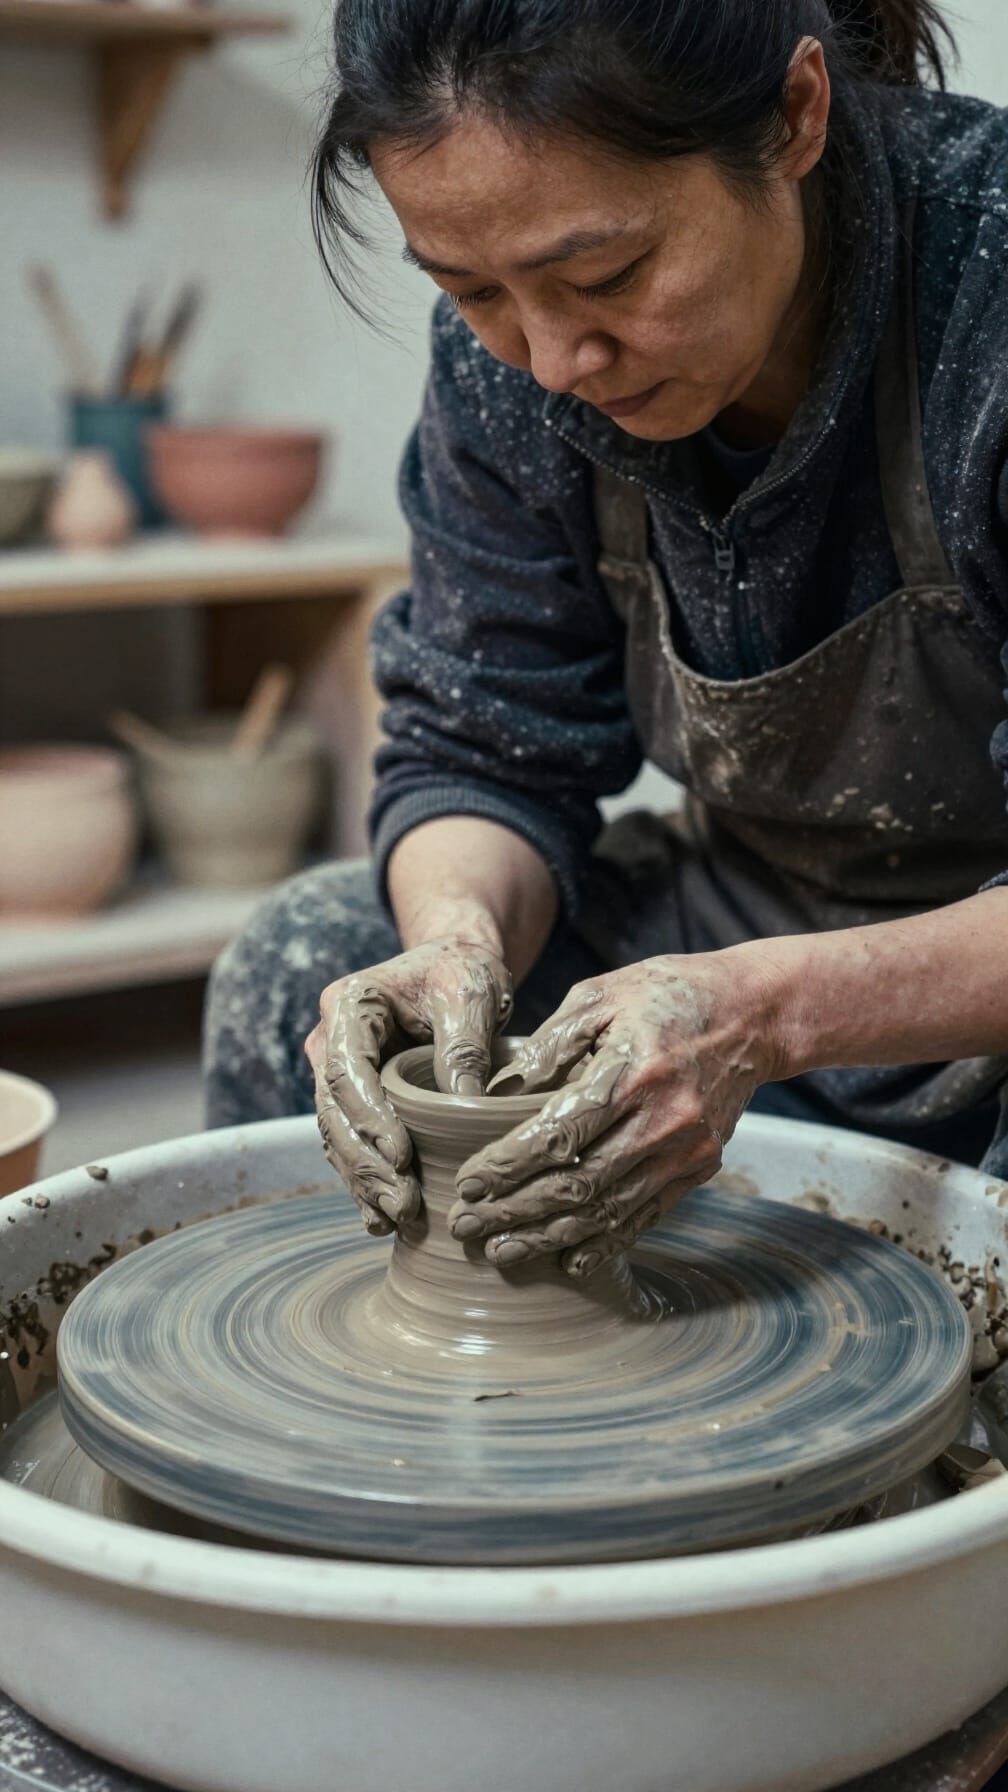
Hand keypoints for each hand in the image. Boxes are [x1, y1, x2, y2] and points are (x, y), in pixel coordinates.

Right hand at [306, 939, 513, 1236]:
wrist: (454, 967)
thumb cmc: (461, 972)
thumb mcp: (471, 994)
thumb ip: (464, 1045)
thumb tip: (464, 1102)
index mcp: (348, 1005)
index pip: (346, 1070)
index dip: (369, 1117)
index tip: (401, 1156)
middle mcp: (330, 1040)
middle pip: (334, 1111)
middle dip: (364, 1163)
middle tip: (402, 1203)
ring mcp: (336, 1072)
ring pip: (336, 1135)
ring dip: (363, 1180)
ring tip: (396, 1218)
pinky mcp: (354, 1099)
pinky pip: (351, 1143)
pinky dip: (365, 1180)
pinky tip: (381, 1218)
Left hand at [447, 951, 778, 1275]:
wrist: (753, 1014)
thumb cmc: (666, 995)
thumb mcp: (601, 994)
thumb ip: (549, 1044)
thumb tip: (495, 1093)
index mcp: (631, 1071)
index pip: (557, 1134)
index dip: (508, 1166)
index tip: (469, 1184)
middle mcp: (662, 1119)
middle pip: (577, 1182)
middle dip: (514, 1211)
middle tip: (466, 1225)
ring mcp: (685, 1150)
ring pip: (607, 1208)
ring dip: (549, 1236)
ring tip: (501, 1251)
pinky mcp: (699, 1167)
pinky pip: (645, 1215)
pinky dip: (604, 1243)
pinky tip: (566, 1260)